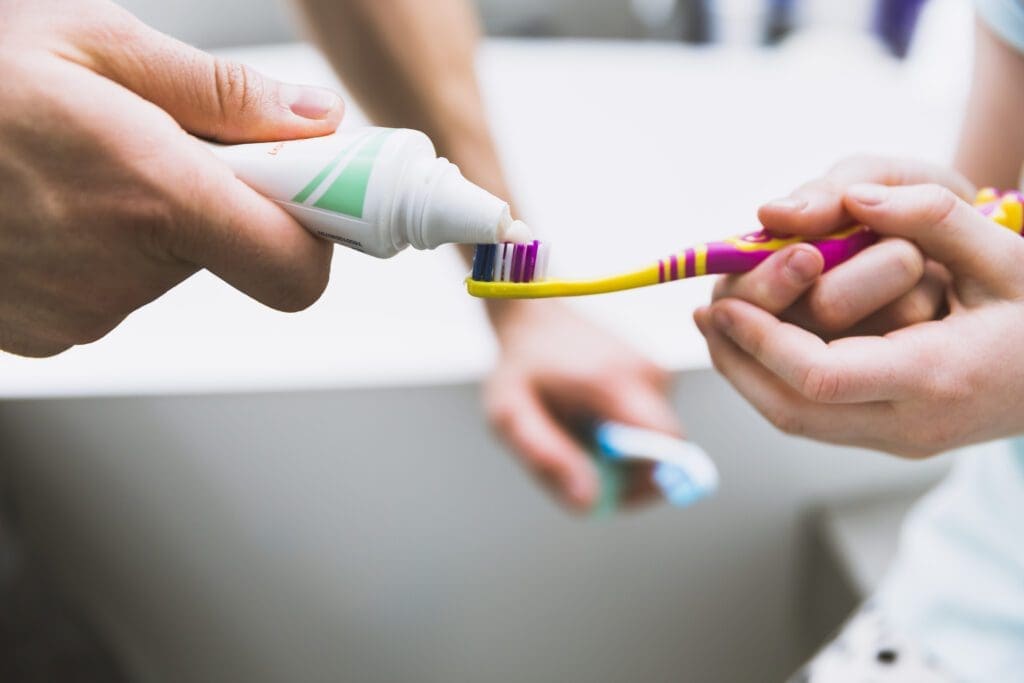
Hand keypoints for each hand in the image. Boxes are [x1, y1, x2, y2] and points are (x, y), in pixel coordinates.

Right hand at [0, 0, 344, 355]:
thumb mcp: (95, 45)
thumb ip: (222, 94)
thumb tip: (314, 122)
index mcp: (153, 200)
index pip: (294, 266)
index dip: (319, 230)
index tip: (321, 194)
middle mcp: (120, 275)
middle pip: (234, 256)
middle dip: (219, 201)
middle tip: (165, 143)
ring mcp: (76, 313)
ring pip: (167, 269)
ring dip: (150, 220)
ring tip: (79, 164)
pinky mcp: (41, 332)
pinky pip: (110, 289)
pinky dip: (100, 247)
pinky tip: (46, 200)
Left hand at [484, 300, 681, 510]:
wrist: (533, 314)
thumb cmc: (518, 366)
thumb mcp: (511, 414)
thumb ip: (547, 457)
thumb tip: (589, 503)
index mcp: (614, 382)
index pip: (666, 446)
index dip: (649, 484)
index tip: (615, 496)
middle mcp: (647, 372)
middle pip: (663, 450)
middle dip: (628, 473)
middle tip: (583, 470)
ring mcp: (656, 369)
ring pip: (654, 439)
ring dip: (619, 451)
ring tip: (575, 430)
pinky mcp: (656, 372)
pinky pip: (648, 422)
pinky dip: (622, 431)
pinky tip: (588, 413)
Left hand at [696, 180, 1023, 456]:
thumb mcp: (1006, 253)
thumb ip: (934, 218)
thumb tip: (854, 201)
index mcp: (937, 376)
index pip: (819, 375)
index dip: (761, 341)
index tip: (723, 304)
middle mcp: (911, 423)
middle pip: (792, 411)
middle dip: (738, 363)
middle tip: (707, 315)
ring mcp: (901, 440)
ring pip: (797, 423)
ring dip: (748, 377)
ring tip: (718, 328)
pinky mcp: (893, 438)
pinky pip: (817, 419)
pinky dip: (776, 383)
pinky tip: (759, 344)